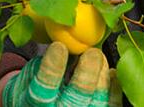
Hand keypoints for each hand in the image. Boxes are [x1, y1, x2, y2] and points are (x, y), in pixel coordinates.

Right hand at [2, 41, 121, 106]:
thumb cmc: (32, 89)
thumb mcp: (29, 76)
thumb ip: (44, 63)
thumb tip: (64, 42)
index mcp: (36, 102)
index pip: (45, 87)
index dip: (52, 66)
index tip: (59, 46)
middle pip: (79, 95)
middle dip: (88, 71)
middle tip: (92, 52)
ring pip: (99, 99)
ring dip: (102, 75)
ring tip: (98, 57)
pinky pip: (112, 105)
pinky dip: (114, 88)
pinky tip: (111, 73)